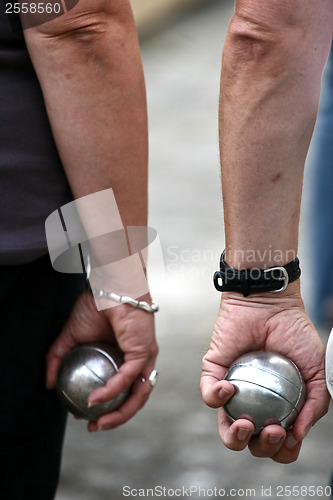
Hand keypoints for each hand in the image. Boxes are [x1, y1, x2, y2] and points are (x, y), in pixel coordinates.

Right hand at [46, 291, 157, 431]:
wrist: (109, 287)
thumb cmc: (96, 306)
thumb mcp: (71, 337)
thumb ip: (58, 358)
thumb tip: (48, 384)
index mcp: (124, 359)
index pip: (120, 391)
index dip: (107, 408)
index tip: (86, 418)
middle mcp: (138, 361)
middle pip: (133, 398)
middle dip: (116, 417)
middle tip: (95, 426)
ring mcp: (144, 357)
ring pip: (138, 394)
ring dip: (120, 413)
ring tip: (99, 422)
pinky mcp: (144, 351)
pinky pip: (128, 376)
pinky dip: (112, 389)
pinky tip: (96, 398)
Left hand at [201, 283, 328, 462]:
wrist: (272, 304)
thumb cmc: (295, 334)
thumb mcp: (318, 371)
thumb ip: (315, 404)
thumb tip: (297, 435)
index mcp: (278, 407)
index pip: (278, 442)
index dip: (282, 450)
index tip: (288, 438)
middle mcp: (255, 404)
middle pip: (252, 442)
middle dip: (261, 447)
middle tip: (271, 430)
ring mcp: (234, 391)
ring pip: (226, 427)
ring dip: (234, 436)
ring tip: (246, 424)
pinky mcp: (213, 373)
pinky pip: (209, 396)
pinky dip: (216, 398)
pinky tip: (230, 389)